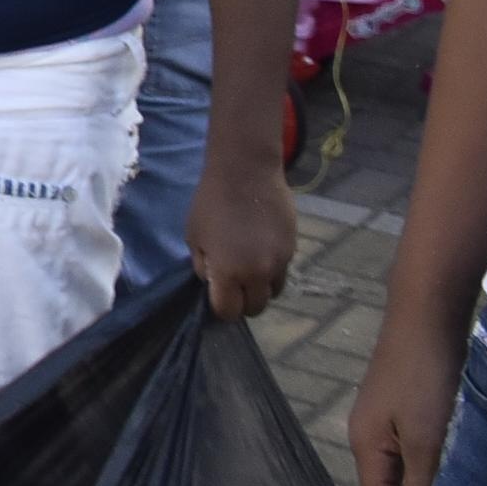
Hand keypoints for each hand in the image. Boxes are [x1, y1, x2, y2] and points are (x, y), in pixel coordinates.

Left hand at [187, 160, 294, 318]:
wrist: (245, 174)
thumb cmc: (211, 203)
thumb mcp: (194, 236)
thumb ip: (203, 266)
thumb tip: (213, 283)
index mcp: (228, 273)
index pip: (228, 311)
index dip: (221, 309)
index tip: (218, 298)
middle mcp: (257, 274)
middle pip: (254, 308)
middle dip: (243, 302)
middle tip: (233, 285)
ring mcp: (278, 263)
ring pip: (273, 293)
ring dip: (260, 288)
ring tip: (248, 269)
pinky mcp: (292, 250)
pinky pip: (282, 272)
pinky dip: (272, 271)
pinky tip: (260, 251)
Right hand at [352, 314, 466, 485]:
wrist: (424, 318)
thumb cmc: (422, 377)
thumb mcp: (425, 436)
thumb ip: (421, 483)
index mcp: (365, 446)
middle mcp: (366, 437)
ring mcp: (382, 420)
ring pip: (400, 473)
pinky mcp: (399, 408)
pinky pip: (410, 453)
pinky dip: (428, 472)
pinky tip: (450, 474)